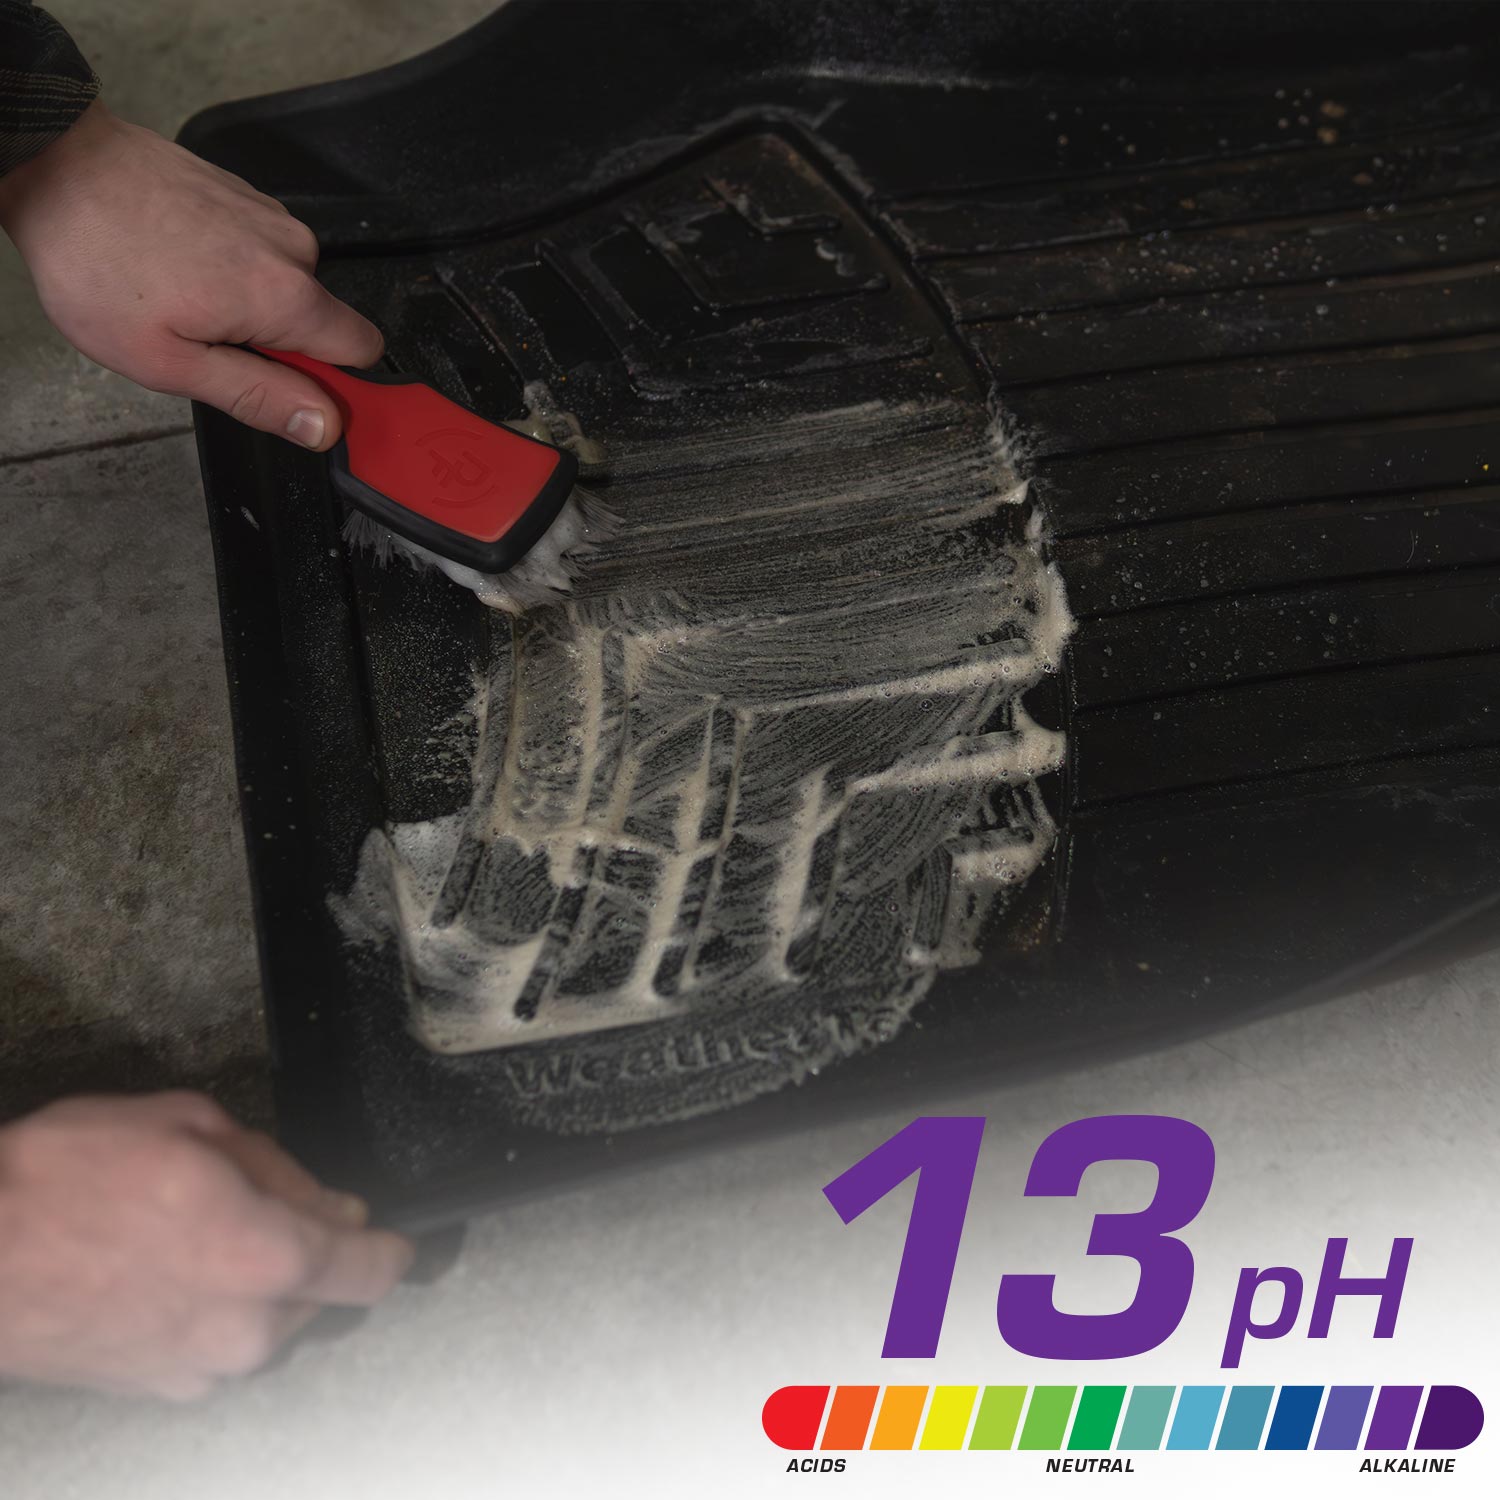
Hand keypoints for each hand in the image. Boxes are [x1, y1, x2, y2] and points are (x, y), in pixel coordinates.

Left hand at [0, 101, 380, 449]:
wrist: (54, 167)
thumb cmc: (97, 264)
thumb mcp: (171, 363)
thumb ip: (259, 396)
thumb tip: (323, 426)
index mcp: (286, 296)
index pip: (363, 351)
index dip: (333, 381)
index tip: (289, 390)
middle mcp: (293, 249)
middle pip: (318, 321)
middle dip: (274, 342)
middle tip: (203, 339)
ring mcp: (269, 215)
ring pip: (286, 286)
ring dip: (247, 304)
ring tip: (181, 294)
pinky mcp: (245, 195)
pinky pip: (260, 251)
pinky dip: (229, 265)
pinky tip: (177, 261)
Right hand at [0, 1092, 413, 1399]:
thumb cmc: (66, 1178)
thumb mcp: (189, 1127)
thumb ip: (275, 1168)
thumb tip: (328, 1203)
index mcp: (265, 1257)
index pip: (368, 1268)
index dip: (390, 1249)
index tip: (392, 1236)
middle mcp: (244, 1329)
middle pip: (316, 1290)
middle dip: (299, 1246)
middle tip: (243, 1201)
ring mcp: (198, 1370)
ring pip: (266, 1320)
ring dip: (252, 1281)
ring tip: (187, 1233)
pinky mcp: (156, 1392)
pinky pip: (217, 1347)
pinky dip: (211, 1311)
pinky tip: (162, 1271)